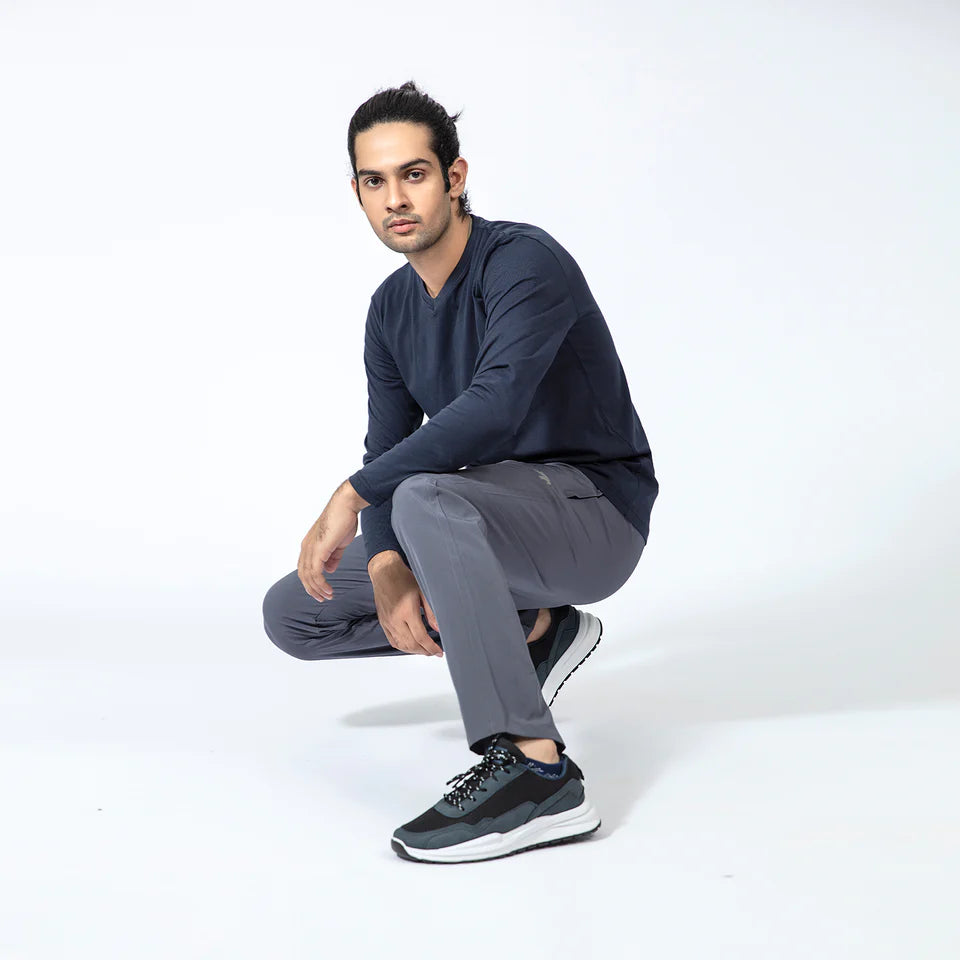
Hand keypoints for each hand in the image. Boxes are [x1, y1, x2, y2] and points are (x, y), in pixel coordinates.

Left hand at [298, 487, 359, 602]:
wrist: (345, 506)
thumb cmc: (343, 520)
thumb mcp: (338, 543)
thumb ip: (333, 557)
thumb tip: (329, 570)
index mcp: (309, 545)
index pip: (305, 568)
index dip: (311, 581)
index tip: (321, 591)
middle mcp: (306, 547)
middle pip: (303, 574)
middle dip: (312, 589)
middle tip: (322, 598)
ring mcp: (310, 549)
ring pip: (308, 576)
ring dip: (317, 589)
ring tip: (328, 596)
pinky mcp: (318, 550)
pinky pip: (315, 573)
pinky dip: (321, 584)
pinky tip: (329, 589)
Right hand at [369, 554, 442, 657]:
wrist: (384, 572)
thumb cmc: (404, 578)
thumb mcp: (423, 591)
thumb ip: (431, 612)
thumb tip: (438, 628)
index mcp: (407, 611)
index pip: (421, 637)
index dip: (431, 647)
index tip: (439, 651)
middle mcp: (395, 619)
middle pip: (411, 645)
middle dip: (424, 651)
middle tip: (434, 652)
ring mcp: (387, 622)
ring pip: (401, 645)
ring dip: (414, 651)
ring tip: (425, 650)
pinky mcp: (383, 622)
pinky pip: (392, 640)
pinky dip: (402, 647)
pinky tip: (411, 646)